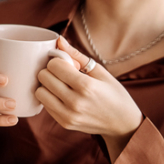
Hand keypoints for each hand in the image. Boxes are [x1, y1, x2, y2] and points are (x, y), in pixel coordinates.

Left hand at [36, 36, 143, 155]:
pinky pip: (45, 105)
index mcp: (86, 86)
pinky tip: (62, 96)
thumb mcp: (101, 72)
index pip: (54, 65)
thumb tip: (59, 40)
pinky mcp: (64, 123)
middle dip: (51, 71)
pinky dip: (50, 98)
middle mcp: (75, 102)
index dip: (58, 60)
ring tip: (61, 84)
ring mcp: (68, 115)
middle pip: (43, 77)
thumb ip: (77, 55)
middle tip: (63, 73)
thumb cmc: (114, 94)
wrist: (123, 124)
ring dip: (47, 85)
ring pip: (39, 92)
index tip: (66, 63)